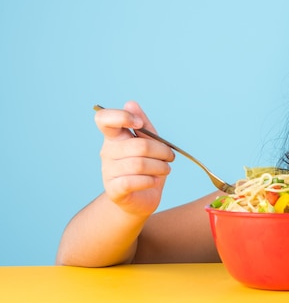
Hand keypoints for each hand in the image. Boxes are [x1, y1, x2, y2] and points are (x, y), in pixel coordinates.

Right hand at [94, 101, 174, 215]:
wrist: (140, 199)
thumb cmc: (147, 167)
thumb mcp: (149, 143)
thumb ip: (143, 125)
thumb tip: (131, 103)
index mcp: (114, 137)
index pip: (104, 119)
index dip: (121, 116)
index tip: (139, 123)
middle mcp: (107, 152)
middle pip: (138, 146)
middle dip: (161, 151)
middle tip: (170, 156)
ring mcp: (108, 171)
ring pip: (139, 164)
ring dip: (160, 167)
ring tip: (165, 169)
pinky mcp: (114, 189)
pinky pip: (133, 181)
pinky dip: (149, 180)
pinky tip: (154, 181)